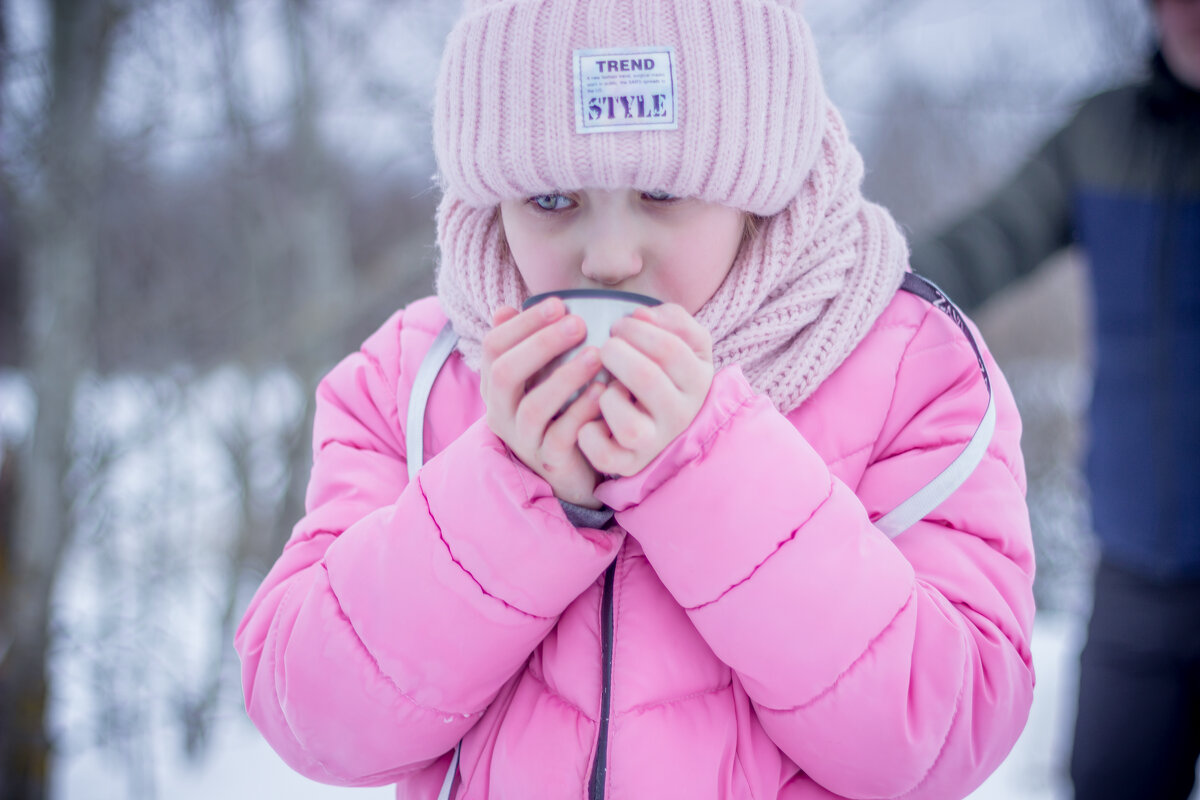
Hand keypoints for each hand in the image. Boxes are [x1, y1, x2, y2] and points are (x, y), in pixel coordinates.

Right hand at [480, 297, 607, 507]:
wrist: (574, 470)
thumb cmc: (559, 411)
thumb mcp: (541, 376)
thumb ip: (529, 345)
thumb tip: (505, 309)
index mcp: (497, 386)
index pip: (493, 347)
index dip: (523, 324)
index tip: (558, 303)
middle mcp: (502, 412)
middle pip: (504, 374)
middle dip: (541, 344)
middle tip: (577, 323)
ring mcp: (523, 440)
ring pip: (532, 408)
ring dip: (564, 377)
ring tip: (597, 356)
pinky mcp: (549, 463)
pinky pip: (559, 438)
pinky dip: (581, 412)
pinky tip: (602, 392)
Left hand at [578, 304, 713, 477]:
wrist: (672, 427)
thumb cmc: (670, 375)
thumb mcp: (686, 343)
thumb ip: (672, 320)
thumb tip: (641, 314)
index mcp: (698, 381)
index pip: (669, 348)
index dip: (636, 330)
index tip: (619, 326)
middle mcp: (680, 416)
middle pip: (646, 377)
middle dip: (616, 353)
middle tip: (606, 348)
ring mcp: (654, 443)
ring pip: (628, 423)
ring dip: (608, 396)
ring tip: (608, 389)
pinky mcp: (629, 464)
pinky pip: (604, 456)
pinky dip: (589, 435)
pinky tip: (591, 418)